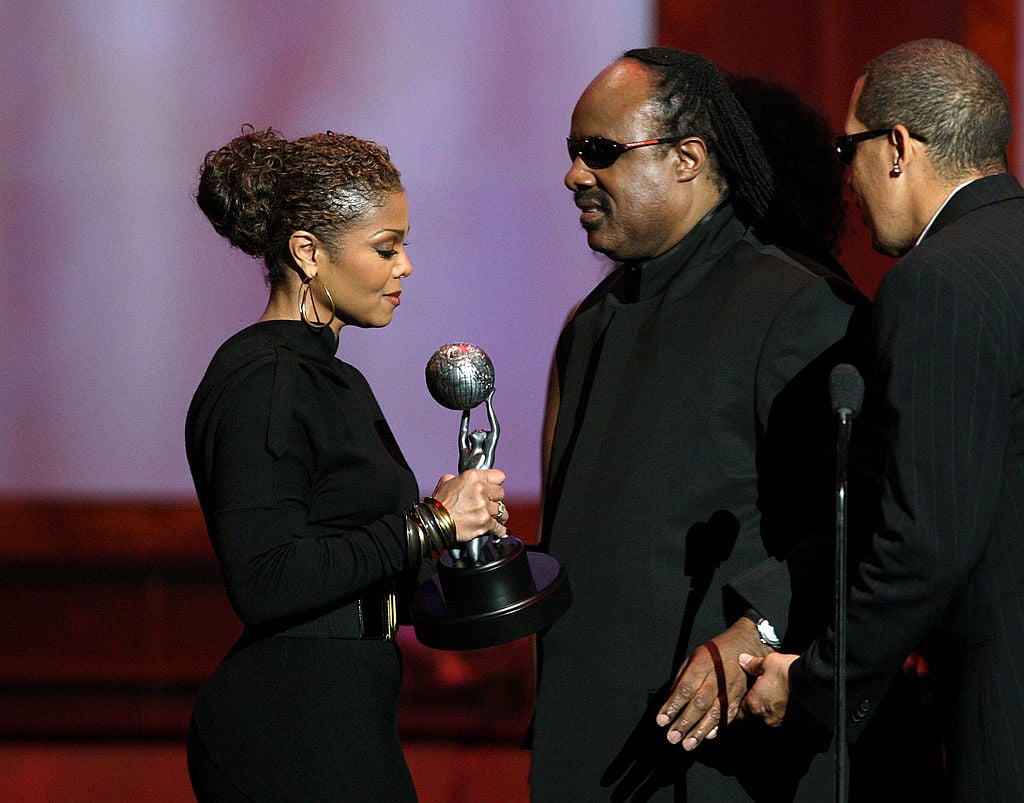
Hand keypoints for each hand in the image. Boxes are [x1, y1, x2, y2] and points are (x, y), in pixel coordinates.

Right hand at [430, 469, 506, 541]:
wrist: (435, 523)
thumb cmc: (438, 504)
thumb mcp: (445, 482)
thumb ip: (458, 477)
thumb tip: (460, 478)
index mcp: (473, 477)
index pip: (499, 476)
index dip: (496, 482)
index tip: (494, 487)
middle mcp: (481, 490)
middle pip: (501, 493)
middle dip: (496, 498)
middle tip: (491, 502)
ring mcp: (484, 507)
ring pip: (502, 510)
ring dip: (499, 515)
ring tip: (495, 517)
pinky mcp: (485, 522)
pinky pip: (499, 527)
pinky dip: (499, 530)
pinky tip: (500, 530)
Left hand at [655, 617, 767, 749]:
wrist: (745, 645)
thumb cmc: (715, 651)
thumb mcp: (694, 656)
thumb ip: (683, 676)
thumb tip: (672, 699)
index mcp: (702, 664)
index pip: (685, 688)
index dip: (673, 706)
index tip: (662, 719)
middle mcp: (717, 678)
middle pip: (699, 704)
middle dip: (684, 722)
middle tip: (672, 737)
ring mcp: (730, 689)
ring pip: (714, 713)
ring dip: (699, 731)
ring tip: (687, 744)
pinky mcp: (740, 697)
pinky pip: (729, 715)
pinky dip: (718, 727)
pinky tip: (708, 737)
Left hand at [738, 651, 797, 726]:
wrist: (818, 684)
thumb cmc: (790, 673)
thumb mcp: (769, 662)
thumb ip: (753, 664)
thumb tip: (743, 661)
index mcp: (755, 704)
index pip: (740, 713)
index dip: (741, 706)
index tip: (744, 699)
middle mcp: (768, 719)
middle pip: (757, 717)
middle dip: (759, 707)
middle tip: (764, 694)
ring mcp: (784, 724)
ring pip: (774, 719)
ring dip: (775, 710)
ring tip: (781, 696)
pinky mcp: (799, 726)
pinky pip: (790, 721)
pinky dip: (789, 713)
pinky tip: (793, 702)